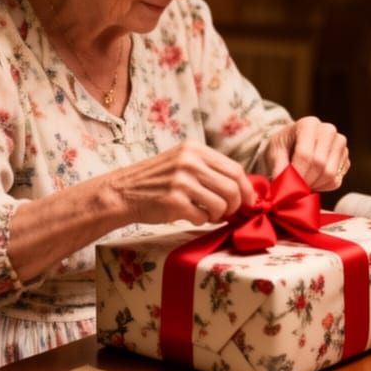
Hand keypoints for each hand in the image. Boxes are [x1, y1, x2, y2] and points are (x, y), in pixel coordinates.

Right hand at [108, 142, 255, 225]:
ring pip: (221, 204)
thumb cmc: (156, 181)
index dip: (246, 189)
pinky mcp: (174, 201)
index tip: (248, 202)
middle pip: (232, 188)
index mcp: (195, 149)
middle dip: (235, 205)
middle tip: (227, 212)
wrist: (122, 192)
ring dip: (218, 215)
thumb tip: (242, 189)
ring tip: (206, 213)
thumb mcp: (182, 162)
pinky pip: (203, 217)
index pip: (235, 169)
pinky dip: (201, 220)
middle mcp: (190, 162)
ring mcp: (182, 181)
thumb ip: (209, 170)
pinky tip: (190, 215)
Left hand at [263, 116, 349, 191]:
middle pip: (319, 165)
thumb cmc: (284, 145)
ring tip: (302, 183)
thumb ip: (278, 168)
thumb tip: (282, 187)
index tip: (288, 188)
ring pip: (330, 175)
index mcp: (309, 124)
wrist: (295, 143)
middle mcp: (328, 130)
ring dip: (314, 185)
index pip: (305, 155)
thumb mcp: (274, 152)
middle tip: (294, 189)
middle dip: (305, 182)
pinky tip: (313, 180)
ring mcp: (340, 144)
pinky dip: (322, 187)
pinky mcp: (345, 158)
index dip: (297, 175)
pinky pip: (335, 181)